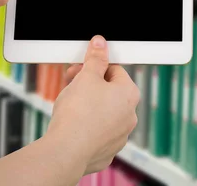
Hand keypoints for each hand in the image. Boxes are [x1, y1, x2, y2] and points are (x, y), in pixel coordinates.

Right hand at [46, 36, 138, 174]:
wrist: (67, 150)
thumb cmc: (78, 114)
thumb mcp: (86, 76)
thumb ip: (96, 58)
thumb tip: (100, 44)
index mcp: (129, 94)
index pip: (114, 70)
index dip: (93, 67)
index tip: (79, 69)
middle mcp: (129, 116)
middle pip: (109, 92)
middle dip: (89, 85)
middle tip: (71, 84)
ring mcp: (119, 136)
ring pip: (103, 113)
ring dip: (88, 106)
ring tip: (70, 106)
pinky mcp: (106, 151)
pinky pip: (96, 133)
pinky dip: (86, 127)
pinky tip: (72, 126)